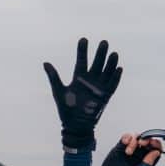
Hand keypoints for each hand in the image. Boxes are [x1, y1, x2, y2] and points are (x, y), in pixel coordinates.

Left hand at [43, 37, 122, 152]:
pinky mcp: (105, 96)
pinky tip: (119, 68)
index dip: (82, 50)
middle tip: (104, 42)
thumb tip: (45, 63)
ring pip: (106, 72)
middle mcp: (90, 80)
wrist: (75, 126)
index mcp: (78, 78)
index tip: (83, 39)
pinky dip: (116, 78)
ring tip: (113, 53)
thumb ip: (54, 77)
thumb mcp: (59, 91)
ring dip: (110, 63)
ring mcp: (98, 88)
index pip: (81, 60)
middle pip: (96, 63)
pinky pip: (112, 85)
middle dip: (100, 53)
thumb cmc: (66, 109)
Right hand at [95, 131, 163, 165]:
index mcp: (147, 161)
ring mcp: (131, 149)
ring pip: (137, 138)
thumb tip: (156, 152)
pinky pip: (126, 137)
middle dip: (146, 139)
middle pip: (147, 141)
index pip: (155, 149)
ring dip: (134, 141)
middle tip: (142, 143)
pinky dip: (127, 137)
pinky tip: (125, 143)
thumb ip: (147, 163)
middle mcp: (140, 154)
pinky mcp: (121, 147)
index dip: (156, 144)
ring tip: (128, 152)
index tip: (153, 143)